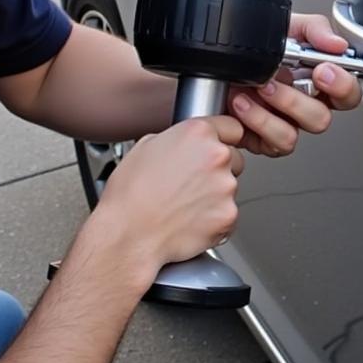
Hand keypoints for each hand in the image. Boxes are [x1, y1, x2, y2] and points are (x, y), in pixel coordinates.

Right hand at [93, 115, 245, 281]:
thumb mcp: (146, 146)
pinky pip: (228, 213)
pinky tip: (190, 219)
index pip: (232, 127)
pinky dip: (214, 218)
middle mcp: (217, 156)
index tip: (220, 146)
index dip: (223, 139)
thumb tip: (185, 143)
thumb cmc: (130, 195)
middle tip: (191, 182)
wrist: (128, 235)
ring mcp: (226, 186)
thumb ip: (177, 138)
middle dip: (218, 169)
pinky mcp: (228, 214)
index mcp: (198, 133)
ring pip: (230, 187)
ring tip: (183, 204)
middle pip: (233, 158)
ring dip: (215, 194)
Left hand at [229, 12, 361, 156]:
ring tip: (251, 88)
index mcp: (318, 82)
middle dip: (294, 100)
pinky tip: (240, 103)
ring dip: (268, 113)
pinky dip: (252, 122)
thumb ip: (315, 29)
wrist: (218, 60)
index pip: (347, 93)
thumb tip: (337, 45)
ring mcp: (283, 125)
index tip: (323, 70)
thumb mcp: (287, 26)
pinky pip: (267, 144)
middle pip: (320, 120)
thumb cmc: (255, 45)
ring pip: (292, 136)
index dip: (342, 86)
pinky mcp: (262, 140)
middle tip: (274, 79)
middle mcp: (303, 107)